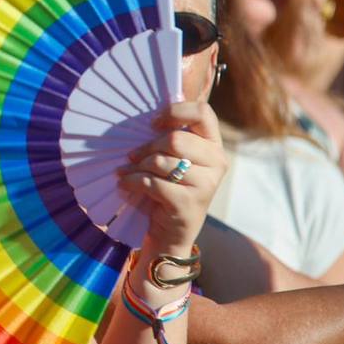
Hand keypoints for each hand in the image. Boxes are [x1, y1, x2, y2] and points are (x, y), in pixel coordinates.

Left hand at [120, 102, 227, 253]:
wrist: (172, 233)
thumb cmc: (170, 188)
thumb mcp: (175, 160)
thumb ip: (170, 138)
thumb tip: (146, 119)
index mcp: (214, 146)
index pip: (203, 112)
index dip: (175, 111)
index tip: (153, 123)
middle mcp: (217, 163)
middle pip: (175, 139)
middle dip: (147, 148)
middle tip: (132, 157)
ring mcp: (207, 184)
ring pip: (161, 162)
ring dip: (137, 166)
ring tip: (127, 172)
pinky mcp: (189, 202)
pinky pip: (151, 182)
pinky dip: (132, 181)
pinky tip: (125, 184)